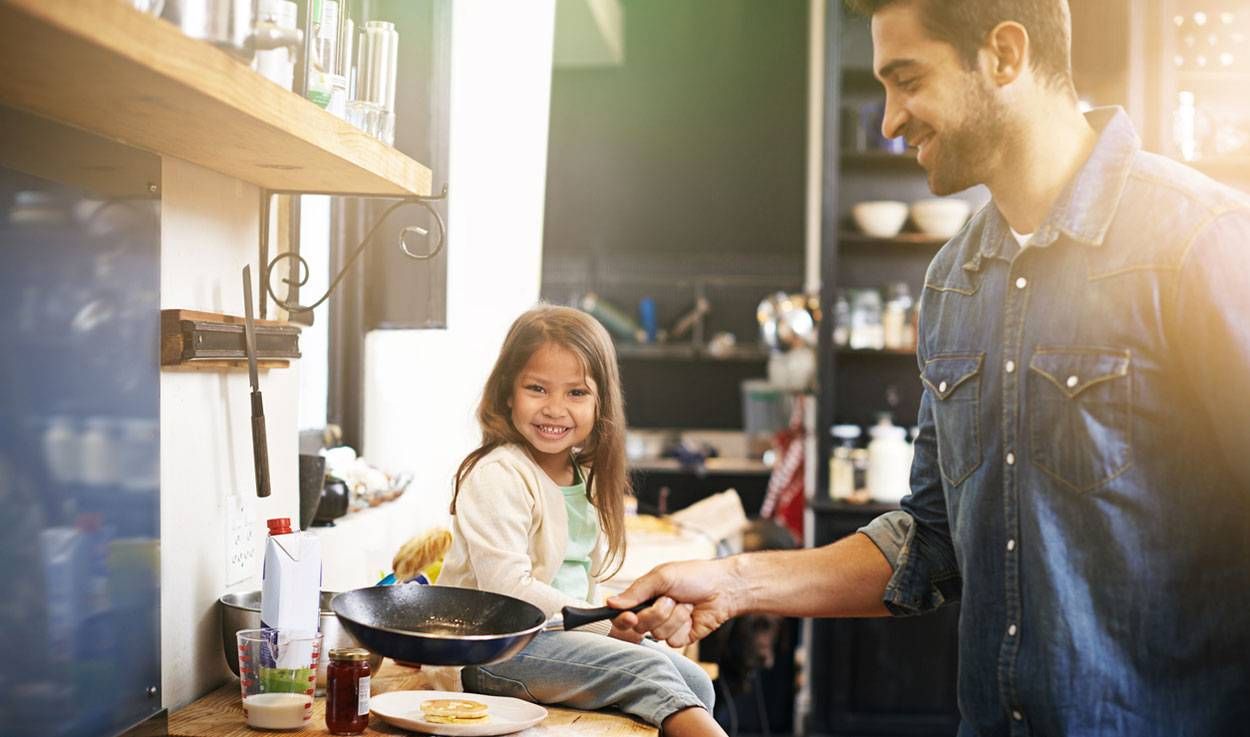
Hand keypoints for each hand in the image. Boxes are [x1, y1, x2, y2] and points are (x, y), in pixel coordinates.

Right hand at [607, 559, 737, 647]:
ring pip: (658, 634)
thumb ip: (636, 591)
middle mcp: (651, 614)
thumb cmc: (692, 576)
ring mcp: (666, 627)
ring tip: (685, 604)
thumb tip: (610, 602)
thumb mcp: (661, 576)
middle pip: (639, 626)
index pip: (621, 615)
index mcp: (643, 598)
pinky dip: (683, 625)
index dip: (622, 620)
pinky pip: (673, 641)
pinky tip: (692, 615)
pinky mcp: (680, 638)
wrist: (722, 587)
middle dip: (656, 612)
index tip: (630, 617)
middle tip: (670, 599)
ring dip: (674, 616)